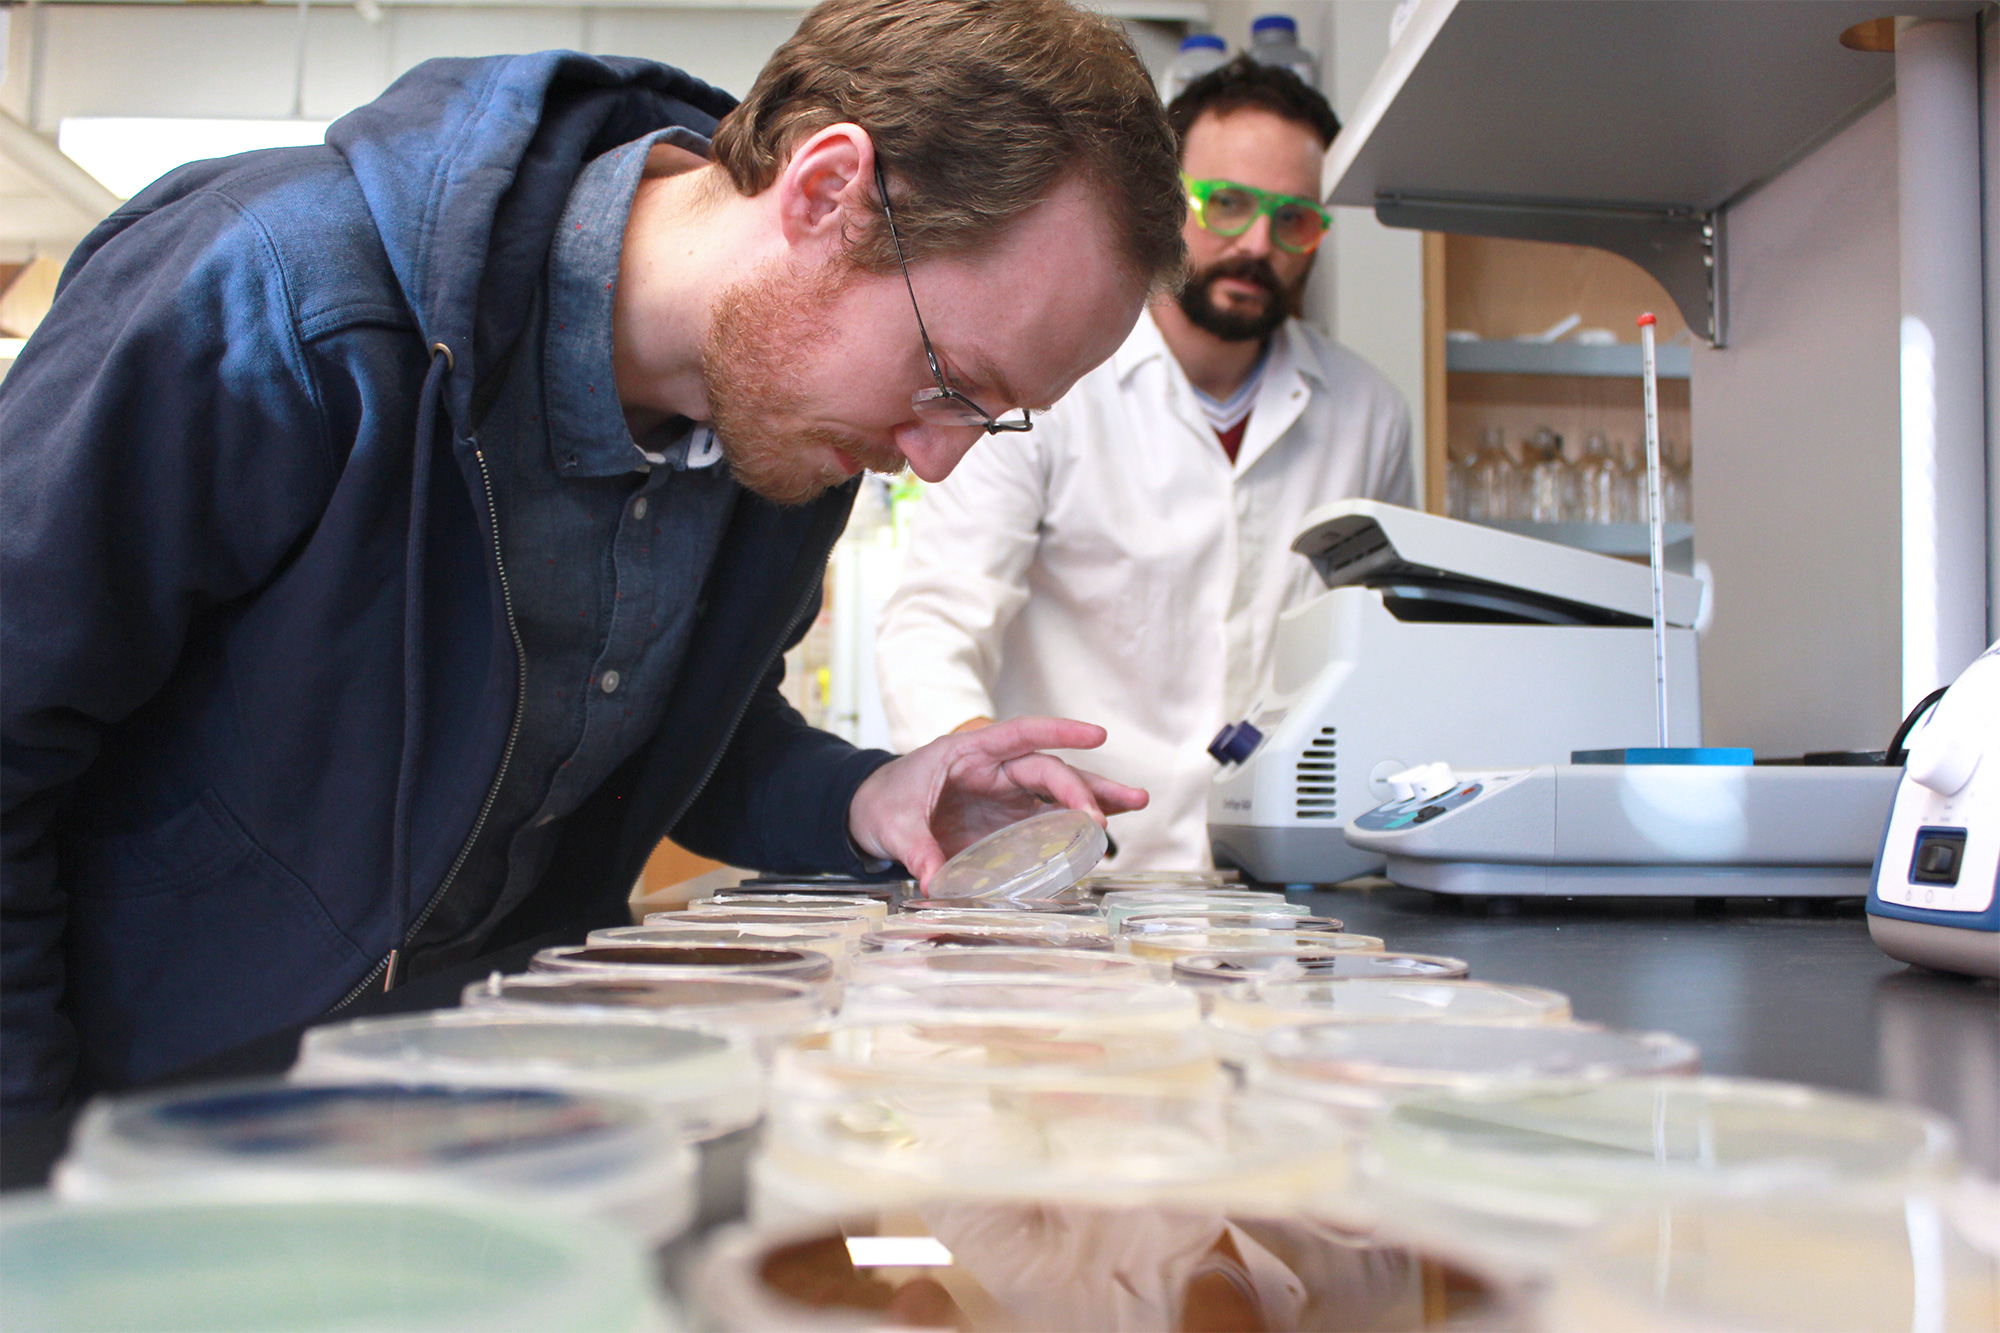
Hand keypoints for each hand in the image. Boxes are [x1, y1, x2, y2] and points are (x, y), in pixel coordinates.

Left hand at [849, 716, 1147, 888]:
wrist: (873, 812)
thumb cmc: (884, 803)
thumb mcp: (892, 824)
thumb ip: (916, 849)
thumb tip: (935, 881)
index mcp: (967, 753)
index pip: (1020, 735)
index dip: (1058, 732)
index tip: (1097, 735)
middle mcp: (995, 770)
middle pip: (1048, 771)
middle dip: (1082, 788)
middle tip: (1104, 816)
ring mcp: (1006, 796)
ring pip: (1059, 793)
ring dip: (1097, 799)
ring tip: (1137, 802)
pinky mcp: (1009, 822)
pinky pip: (1049, 821)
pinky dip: (1075, 826)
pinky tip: (1102, 834)